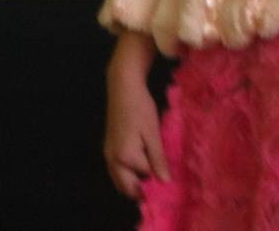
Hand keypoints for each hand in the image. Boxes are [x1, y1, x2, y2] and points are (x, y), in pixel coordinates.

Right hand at [102, 32, 168, 199]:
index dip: (157, 180)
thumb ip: (158, 158)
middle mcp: (112, 160)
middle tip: (160, 186)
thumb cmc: (140, 108)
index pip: (144, 178)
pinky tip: (141, 165)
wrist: (123, 88)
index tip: (170, 183)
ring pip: (119, 179)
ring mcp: (108, 154)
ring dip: (133, 183)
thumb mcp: (153, 133)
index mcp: (125, 157)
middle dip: (140, 190)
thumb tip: (164, 181)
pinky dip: (127, 173)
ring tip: (153, 177)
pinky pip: (116, 169)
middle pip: (125, 186)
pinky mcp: (108, 148)